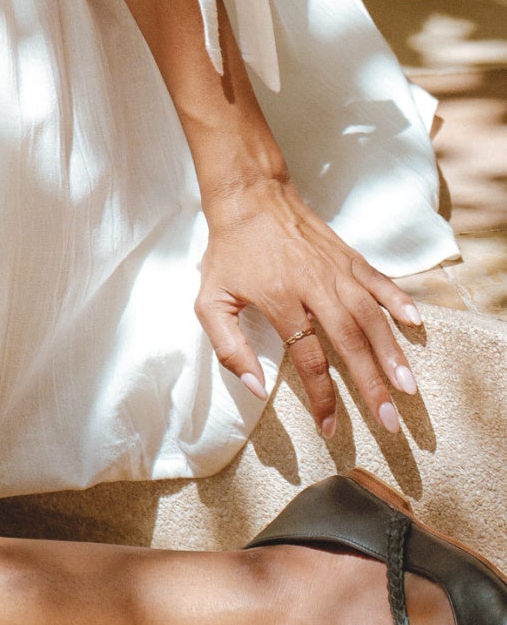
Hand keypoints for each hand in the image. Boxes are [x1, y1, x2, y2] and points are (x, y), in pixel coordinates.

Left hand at [197, 176, 421, 437]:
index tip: (330, 428)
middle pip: (349, 341)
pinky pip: (378, 281)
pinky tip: (415, 323)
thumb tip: (256, 389)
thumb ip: (229, 347)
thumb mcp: (210, 300)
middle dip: (372, 384)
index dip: (322, 396)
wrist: (249, 196)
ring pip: (371, 315)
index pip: (308, 358)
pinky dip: (398, 300)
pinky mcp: (347, 255)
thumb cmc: (228, 252)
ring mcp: (335, 268)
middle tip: (389, 420)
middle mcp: (313, 285)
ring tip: (408, 385)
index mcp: (279, 299)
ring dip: (391, 352)